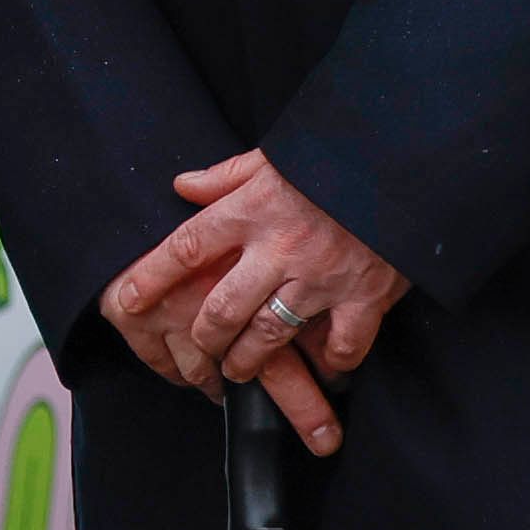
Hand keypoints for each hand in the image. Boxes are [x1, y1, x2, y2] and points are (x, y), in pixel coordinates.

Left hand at [99, 149, 409, 454]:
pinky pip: (344, 344)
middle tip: (201, 351)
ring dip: (250, 360)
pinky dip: (333, 361)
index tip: (125, 303)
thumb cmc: (332, 161)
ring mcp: (322, 276)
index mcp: (250, 211)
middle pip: (221, 309)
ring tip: (242, 370)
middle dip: (204, 339)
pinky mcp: (366, 294)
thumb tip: (180, 186)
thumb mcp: (271, 158)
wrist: (404, 162)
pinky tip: (325, 367)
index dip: (150, 279)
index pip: (185, 249)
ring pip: (269, 336)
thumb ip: (224, 177)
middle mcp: (279, 249)